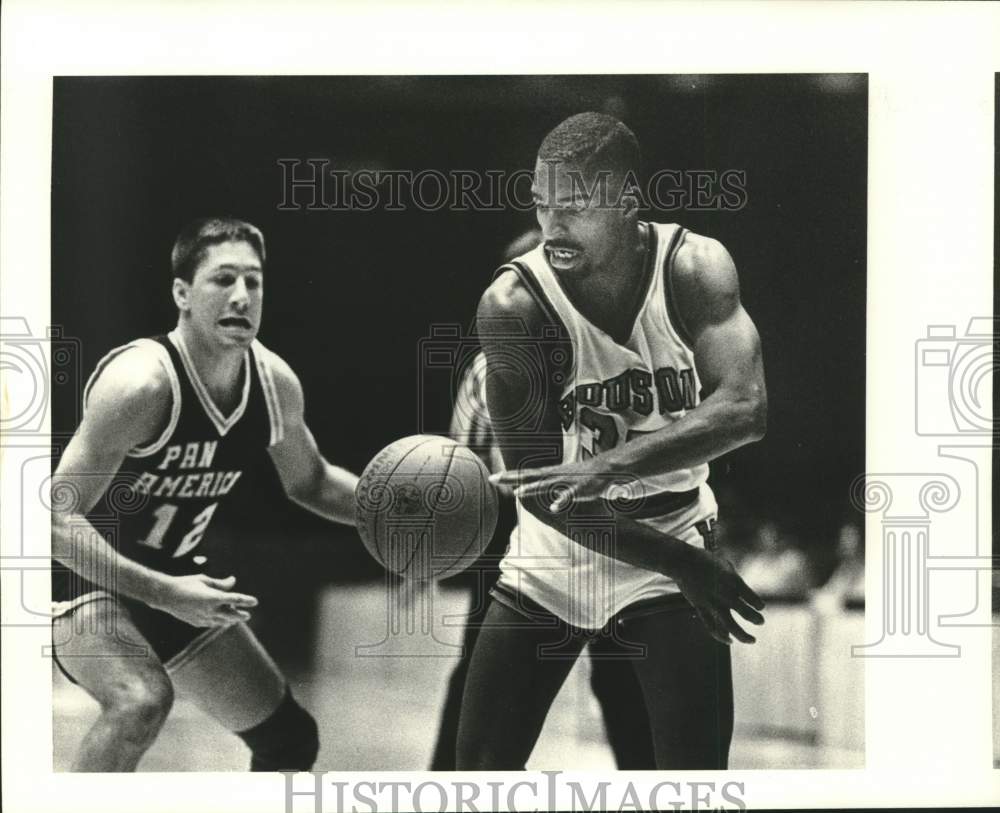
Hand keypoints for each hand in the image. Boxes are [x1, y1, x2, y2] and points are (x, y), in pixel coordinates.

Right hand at [151, 574, 257, 627]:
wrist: (165, 596)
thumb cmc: (185, 584)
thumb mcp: (204, 580)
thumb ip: (220, 583)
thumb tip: (233, 581)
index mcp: (213, 597)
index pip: (235, 599)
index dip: (246, 600)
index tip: (255, 602)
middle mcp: (210, 610)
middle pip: (231, 615)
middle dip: (241, 615)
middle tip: (247, 615)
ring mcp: (203, 618)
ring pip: (222, 622)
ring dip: (230, 620)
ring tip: (236, 618)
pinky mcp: (196, 622)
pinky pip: (211, 624)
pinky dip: (218, 622)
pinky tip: (220, 621)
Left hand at [490, 458, 619, 511]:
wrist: (605, 468)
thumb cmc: (580, 475)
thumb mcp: (558, 477)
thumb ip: (544, 482)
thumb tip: (528, 487)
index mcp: (549, 472)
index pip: (525, 473)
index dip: (509, 475)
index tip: (492, 477)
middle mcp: (554, 475)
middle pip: (529, 476)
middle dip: (511, 478)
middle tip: (493, 478)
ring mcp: (565, 481)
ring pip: (546, 485)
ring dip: (531, 488)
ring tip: (517, 493)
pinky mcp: (579, 488)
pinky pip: (568, 496)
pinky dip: (561, 501)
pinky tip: (553, 508)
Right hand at [672, 546, 764, 644]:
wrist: (683, 562)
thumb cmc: (706, 560)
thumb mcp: (726, 565)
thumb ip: (735, 580)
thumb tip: (743, 593)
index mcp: (734, 582)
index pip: (753, 599)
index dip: (759, 605)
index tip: (759, 607)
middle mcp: (725, 594)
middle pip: (746, 613)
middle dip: (756, 620)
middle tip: (760, 622)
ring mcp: (713, 603)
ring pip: (730, 626)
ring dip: (743, 636)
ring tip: (752, 640)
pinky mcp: (701, 608)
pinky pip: (712, 627)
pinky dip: (721, 636)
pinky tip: (729, 640)